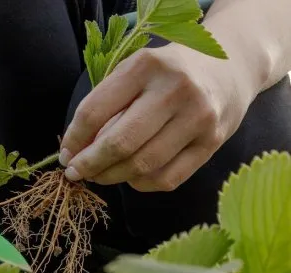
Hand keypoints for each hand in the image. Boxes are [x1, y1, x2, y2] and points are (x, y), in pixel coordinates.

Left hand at [59, 44, 256, 191]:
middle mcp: (174, 90)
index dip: (74, 139)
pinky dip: (140, 184)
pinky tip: (131, 176)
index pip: (95, 111)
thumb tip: (75, 151)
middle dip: (90, 165)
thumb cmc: (166, 73)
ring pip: (142, 166)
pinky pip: (166, 179)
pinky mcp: (212, 143)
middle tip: (76, 174)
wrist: (228, 67)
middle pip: (119, 143)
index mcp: (145, 67)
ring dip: (112, 177)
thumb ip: (105, 105)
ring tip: (99, 175)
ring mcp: (198, 118)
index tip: (65, 156)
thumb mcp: (133, 72)